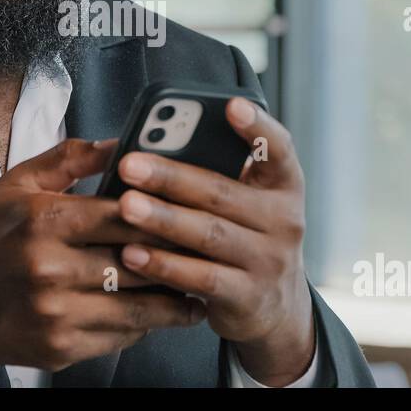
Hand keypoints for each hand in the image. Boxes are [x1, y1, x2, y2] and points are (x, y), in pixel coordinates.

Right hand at [0, 138, 203, 383]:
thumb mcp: (15, 184)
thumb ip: (69, 160)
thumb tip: (118, 142)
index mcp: (44, 220)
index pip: (124, 213)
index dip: (164, 212)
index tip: (193, 211)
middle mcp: (50, 268)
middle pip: (137, 260)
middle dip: (177, 257)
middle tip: (210, 252)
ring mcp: (55, 312)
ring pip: (136, 306)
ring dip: (172, 300)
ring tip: (199, 289)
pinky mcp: (58, 347)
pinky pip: (117, 336)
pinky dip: (142, 325)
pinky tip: (158, 314)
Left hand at [114, 97, 315, 386]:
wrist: (277, 305)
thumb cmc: (246, 236)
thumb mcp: (249, 202)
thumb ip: (217, 174)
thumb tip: (150, 149)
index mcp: (283, 185)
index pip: (277, 148)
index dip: (256, 127)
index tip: (231, 105)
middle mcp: (284, 220)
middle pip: (223, 192)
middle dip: (171, 177)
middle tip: (130, 164)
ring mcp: (268, 261)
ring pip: (209, 234)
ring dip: (163, 219)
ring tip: (126, 205)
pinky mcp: (248, 297)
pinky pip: (201, 278)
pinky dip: (164, 265)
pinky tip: (132, 253)